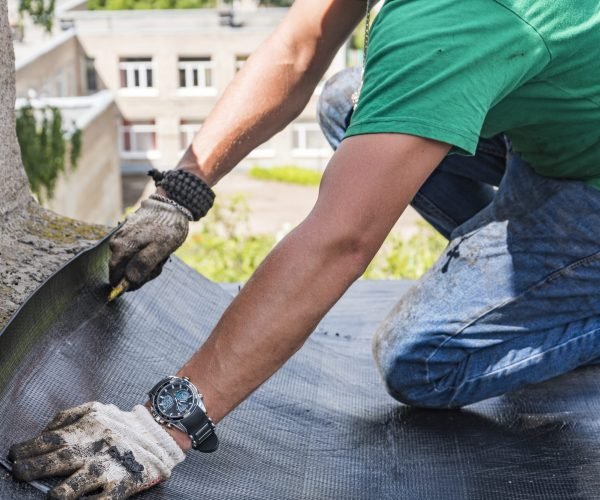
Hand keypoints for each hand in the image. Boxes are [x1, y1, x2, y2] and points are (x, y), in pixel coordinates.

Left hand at [9, 403, 185, 498]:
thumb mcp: (96, 410)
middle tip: (20, 473)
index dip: (30, 448)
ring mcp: (112, 466)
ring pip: (82, 481)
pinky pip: (106, 499)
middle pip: (63, 458)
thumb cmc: (122, 424)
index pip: (53, 439)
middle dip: (36, 467)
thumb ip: (68, 418)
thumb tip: (42, 434)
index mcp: (91, 427)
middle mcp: (99, 446)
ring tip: (52, 496)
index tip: (15, 455)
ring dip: (62, 491)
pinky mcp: (126, 483)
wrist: (161, 434)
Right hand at [109, 198, 188, 290]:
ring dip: (145, 263)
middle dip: (141, 271)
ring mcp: (121, 237)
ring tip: (160, 255)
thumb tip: (129, 281)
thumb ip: (143, 264)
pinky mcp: (128, 233)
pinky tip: (156, 248)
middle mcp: (116, 242)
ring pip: (129, 261)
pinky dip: (145, 253)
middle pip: (123, 269)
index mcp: (121, 247)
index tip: (146, 278)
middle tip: (158, 265)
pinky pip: (133, 251)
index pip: (116, 276)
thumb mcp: (160, 249)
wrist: (172, 205)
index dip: (130, 282)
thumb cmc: (168, 228)